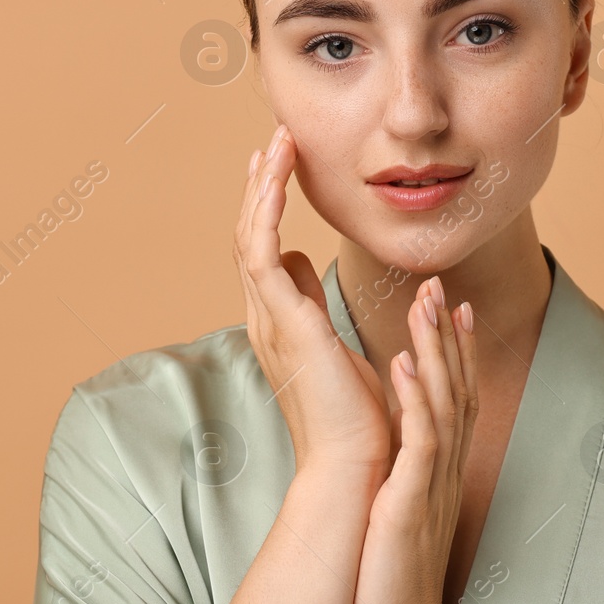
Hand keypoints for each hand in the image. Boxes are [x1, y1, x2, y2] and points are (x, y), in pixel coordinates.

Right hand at [235, 123, 391, 477]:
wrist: (354, 464)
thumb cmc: (354, 417)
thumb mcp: (332, 343)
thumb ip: (309, 303)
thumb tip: (299, 263)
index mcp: (278, 323)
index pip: (264, 250)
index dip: (268, 204)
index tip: (279, 164)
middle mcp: (264, 317)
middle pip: (249, 235)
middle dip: (261, 184)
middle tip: (274, 139)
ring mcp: (267, 319)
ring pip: (250, 235)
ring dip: (263, 185)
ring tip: (278, 142)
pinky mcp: (281, 321)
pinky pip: (260, 250)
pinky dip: (267, 208)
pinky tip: (278, 176)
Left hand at [347, 275, 478, 603]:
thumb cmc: (387, 578)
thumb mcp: (397, 510)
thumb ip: (400, 474)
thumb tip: (387, 448)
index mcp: (437, 469)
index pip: (451, 396)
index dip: (452, 349)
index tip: (449, 305)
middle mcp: (443, 470)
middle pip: (455, 388)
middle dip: (446, 334)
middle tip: (439, 284)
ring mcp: (432, 484)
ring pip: (442, 404)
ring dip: (434, 351)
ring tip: (424, 303)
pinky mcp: (412, 502)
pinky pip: (420, 444)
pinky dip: (414, 401)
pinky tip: (402, 365)